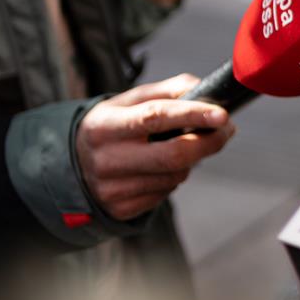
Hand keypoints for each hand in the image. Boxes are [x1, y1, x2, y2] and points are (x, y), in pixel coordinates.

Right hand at [74, 74, 234, 220]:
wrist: (73, 165)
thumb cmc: (114, 125)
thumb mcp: (130, 101)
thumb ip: (169, 91)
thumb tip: (206, 90)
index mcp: (105, 125)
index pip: (155, 117)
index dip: (192, 115)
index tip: (222, 114)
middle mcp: (106, 159)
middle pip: (173, 155)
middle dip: (208, 142)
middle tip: (226, 130)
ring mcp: (112, 189)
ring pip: (175, 176)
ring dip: (190, 161)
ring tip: (182, 146)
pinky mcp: (121, 209)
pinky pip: (165, 193)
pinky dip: (173, 178)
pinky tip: (161, 168)